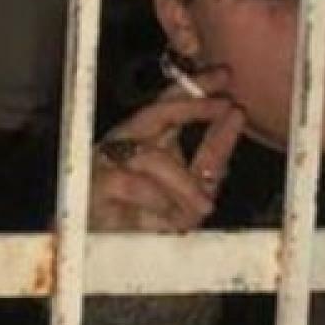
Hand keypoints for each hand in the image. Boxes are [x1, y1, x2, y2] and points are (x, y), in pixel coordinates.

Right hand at [88, 72, 246, 234]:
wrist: (98, 249)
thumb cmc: (139, 216)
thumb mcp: (186, 189)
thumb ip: (208, 161)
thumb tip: (232, 129)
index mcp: (143, 139)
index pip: (169, 104)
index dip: (196, 88)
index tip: (224, 75)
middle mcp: (123, 144)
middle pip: (156, 113)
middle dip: (194, 105)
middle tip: (226, 105)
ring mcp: (106, 164)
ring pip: (152, 158)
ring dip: (183, 183)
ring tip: (204, 207)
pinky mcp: (93, 188)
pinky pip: (133, 186)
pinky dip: (159, 204)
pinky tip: (173, 220)